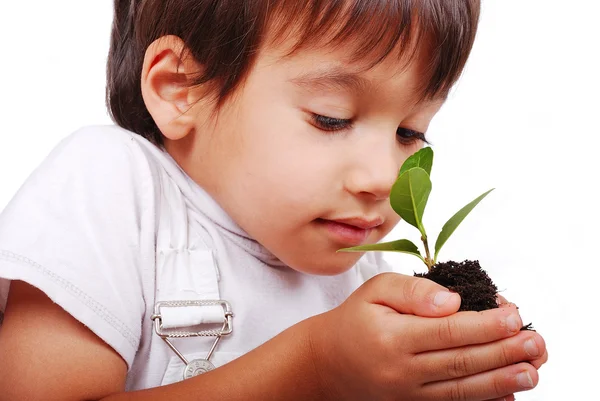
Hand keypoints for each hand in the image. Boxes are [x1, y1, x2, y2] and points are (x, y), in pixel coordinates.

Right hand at [308, 273, 546, 400]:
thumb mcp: (375, 290)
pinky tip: (507, 393)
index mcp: (393, 336)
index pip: (447, 331)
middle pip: (461, 361)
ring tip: (532, 370)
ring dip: (501, 380)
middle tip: (535, 342)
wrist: (328, 362)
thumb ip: (413, 290)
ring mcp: (408, 393)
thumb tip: (451, 300)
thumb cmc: (355, 320)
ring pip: (462, 388)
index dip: (484, 325)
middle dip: (503, 351)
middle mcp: (403, 370)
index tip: (513, 315)